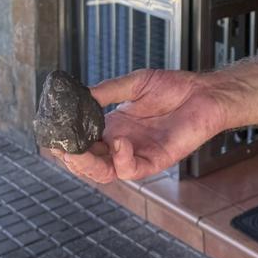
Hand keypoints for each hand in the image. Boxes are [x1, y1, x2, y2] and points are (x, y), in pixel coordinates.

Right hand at [51, 69, 228, 183]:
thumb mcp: (134, 84)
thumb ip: (107, 91)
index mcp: (113, 127)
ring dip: (88, 164)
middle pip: (87, 163)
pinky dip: (121, 159)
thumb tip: (78, 96)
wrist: (205, 93)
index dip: (66, 141)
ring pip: (103, 173)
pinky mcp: (155, 161)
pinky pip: (131, 170)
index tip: (52, 133)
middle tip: (61, 146)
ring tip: (80, 149)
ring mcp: (137, 154)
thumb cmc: (175, 88)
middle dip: (71, 157)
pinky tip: (119, 142)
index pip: (82, 143)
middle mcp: (121, 144)